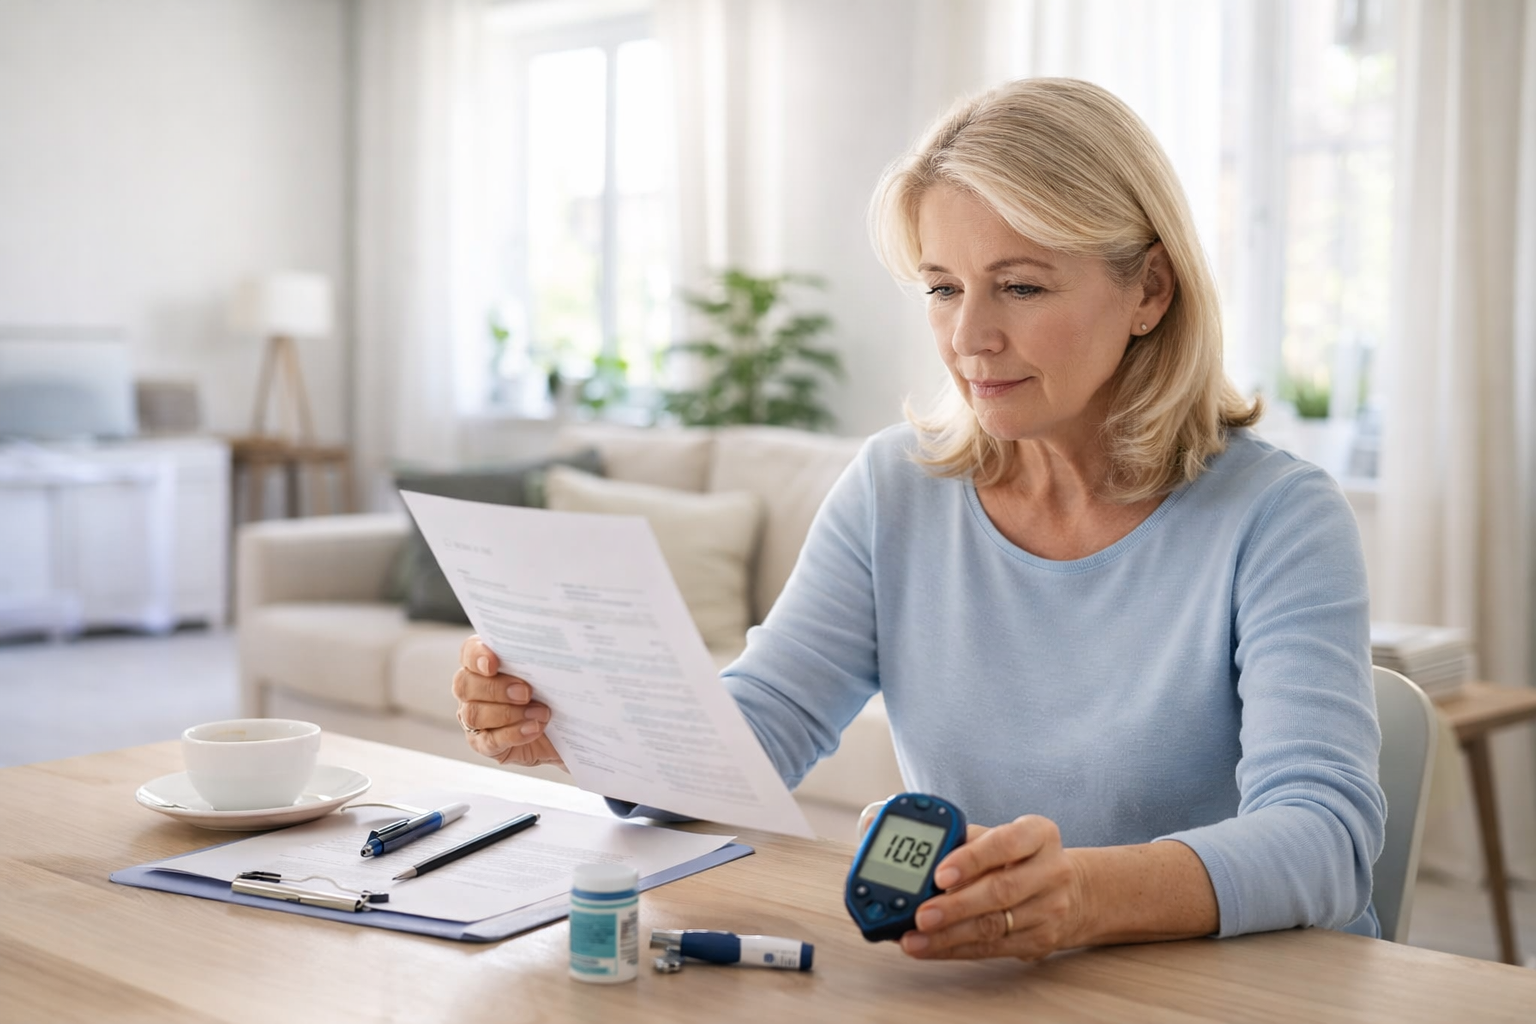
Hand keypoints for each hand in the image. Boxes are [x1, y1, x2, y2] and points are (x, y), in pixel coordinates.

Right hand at [453, 635, 565, 770]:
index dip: (476, 656)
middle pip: (465, 684)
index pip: (468, 652)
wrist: (563, 730)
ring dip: (509, 713)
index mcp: (483, 663)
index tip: (493, 663)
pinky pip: (489, 741)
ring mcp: (473, 718)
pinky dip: (513, 734)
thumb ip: (538, 658)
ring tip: (540, 713)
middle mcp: (472, 689)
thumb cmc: (552, 694)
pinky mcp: (484, 744)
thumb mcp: (548, 672)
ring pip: (473, 714)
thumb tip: (550, 648)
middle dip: (496, 688)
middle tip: (526, 692)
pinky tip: (533, 729)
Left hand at [900, 815, 1084, 961]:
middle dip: (955, 906)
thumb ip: (963, 842)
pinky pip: (993, 949)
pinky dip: (957, 949)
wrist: (1071, 892)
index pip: (1006, 843)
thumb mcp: (998, 837)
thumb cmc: (1020, 859)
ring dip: (949, 936)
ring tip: (916, 938)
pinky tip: (932, 948)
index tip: (939, 874)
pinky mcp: (1041, 941)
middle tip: (921, 915)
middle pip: (1000, 891)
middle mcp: (1051, 871)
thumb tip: (921, 863)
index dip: (971, 859)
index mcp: (1039, 834)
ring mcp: (1050, 909)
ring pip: (995, 926)